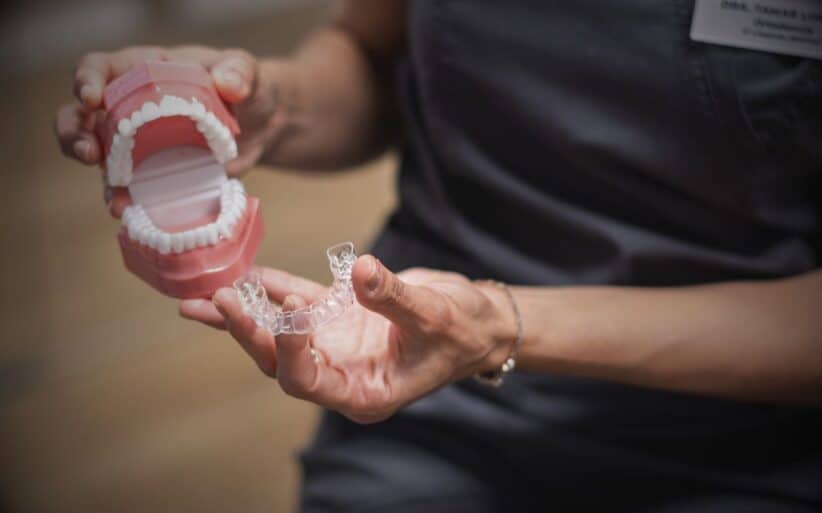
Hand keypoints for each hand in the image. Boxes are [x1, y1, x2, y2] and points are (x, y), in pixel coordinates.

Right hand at [54, 45, 288, 216]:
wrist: (263, 126)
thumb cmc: (248, 88)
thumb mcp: (248, 72)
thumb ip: (239, 71)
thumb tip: (229, 83)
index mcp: (142, 71)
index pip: (99, 68)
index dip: (86, 80)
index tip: (92, 98)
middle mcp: (128, 108)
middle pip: (80, 117)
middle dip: (74, 135)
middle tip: (89, 153)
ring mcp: (136, 145)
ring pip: (99, 160)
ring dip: (100, 180)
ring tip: (114, 199)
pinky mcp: (153, 176)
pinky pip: (131, 190)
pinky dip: (128, 203)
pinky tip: (133, 215)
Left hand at [180, 257, 517, 422]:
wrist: (478, 321)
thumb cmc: (465, 333)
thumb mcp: (437, 318)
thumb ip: (396, 298)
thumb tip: (362, 271)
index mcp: (363, 393)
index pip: (309, 381)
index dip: (291, 351)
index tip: (291, 313)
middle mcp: (342, 372)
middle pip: (282, 359)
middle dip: (249, 332)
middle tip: (218, 301)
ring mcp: (338, 343)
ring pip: (281, 331)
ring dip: (246, 314)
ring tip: (200, 298)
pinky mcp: (340, 316)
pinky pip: (300, 302)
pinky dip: (275, 288)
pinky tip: (249, 272)